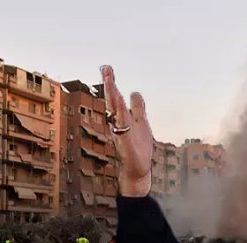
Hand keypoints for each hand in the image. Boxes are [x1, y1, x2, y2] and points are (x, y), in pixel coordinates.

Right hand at [101, 65, 152, 196]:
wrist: (137, 169)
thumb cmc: (138, 149)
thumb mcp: (141, 123)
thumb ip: (138, 108)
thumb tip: (135, 92)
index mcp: (123, 117)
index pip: (116, 96)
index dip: (111, 83)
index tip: (107, 69)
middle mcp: (120, 122)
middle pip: (113, 99)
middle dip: (109, 83)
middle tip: (105, 67)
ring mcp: (122, 130)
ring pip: (116, 109)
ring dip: (112, 93)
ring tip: (109, 78)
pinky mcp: (126, 139)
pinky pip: (123, 123)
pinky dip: (121, 111)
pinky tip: (120, 99)